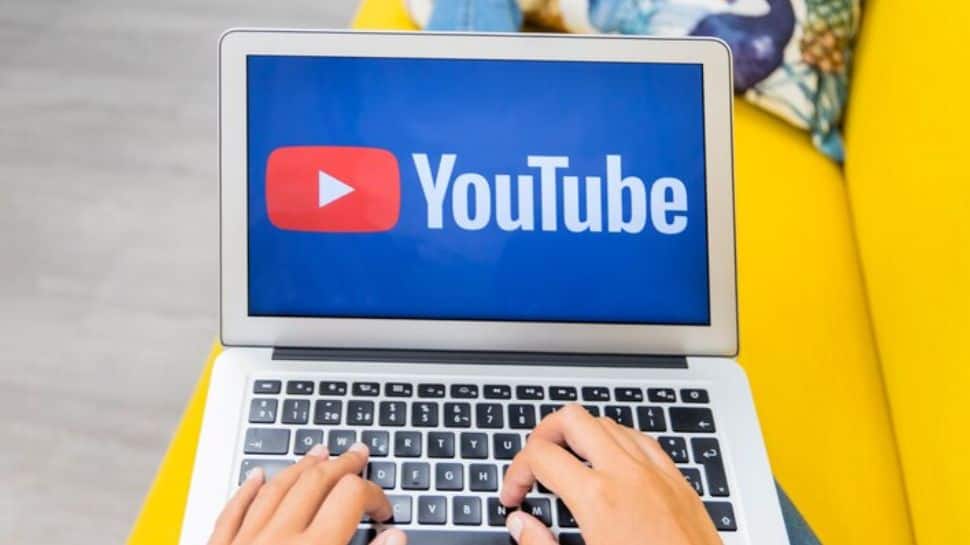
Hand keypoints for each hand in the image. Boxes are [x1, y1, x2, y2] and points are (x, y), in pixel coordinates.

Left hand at [208, 443, 405, 544]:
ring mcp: (245, 543)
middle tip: (358, 454)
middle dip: (342, 466)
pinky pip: (232, 512)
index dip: (375, 496)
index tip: (384, 512)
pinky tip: (256, 476)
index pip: (352, 497)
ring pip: (275, 488)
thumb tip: (396, 537)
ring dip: (300, 467)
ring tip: (318, 453)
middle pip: (315, 483)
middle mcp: (279, 539)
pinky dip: (247, 491)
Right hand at [501, 404, 721, 544]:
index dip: (515, 473)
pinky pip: (641, 439)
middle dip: (543, 436)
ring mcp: (656, 472)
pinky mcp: (677, 481)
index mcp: (598, 499)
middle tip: (534, 465)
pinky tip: (610, 466)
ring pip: (606, 422)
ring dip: (580, 437)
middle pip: (571, 418)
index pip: (539, 455)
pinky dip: (617, 442)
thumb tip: (521, 525)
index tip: (514, 498)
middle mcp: (627, 474)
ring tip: (568, 466)